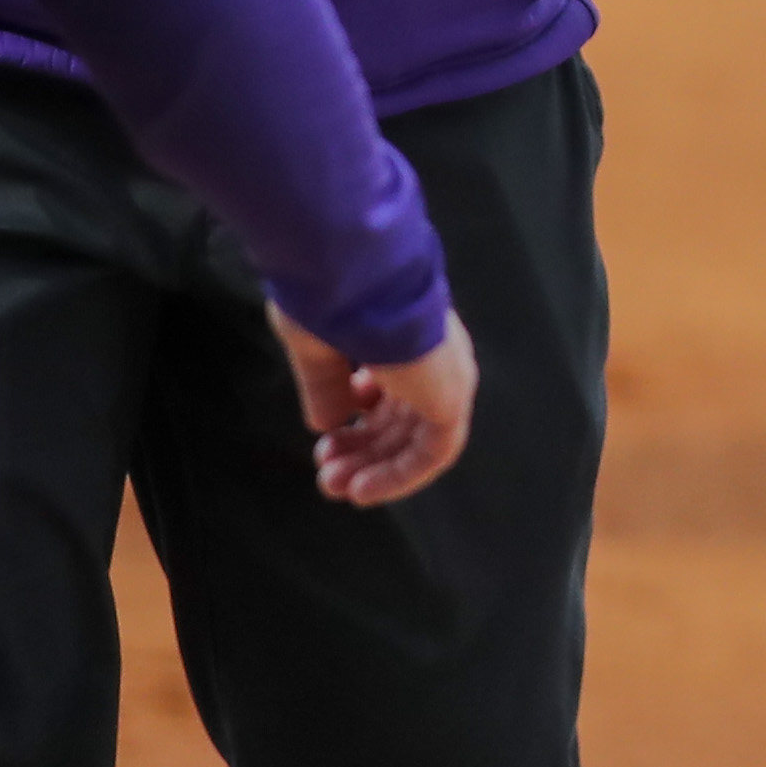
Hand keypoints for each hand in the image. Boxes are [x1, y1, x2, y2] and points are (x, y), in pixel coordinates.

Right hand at [274, 305, 480, 506]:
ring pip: (416, 440)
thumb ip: (324, 386)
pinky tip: (362, 490)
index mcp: (403, 332)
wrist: (354, 275)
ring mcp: (446, 376)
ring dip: (375, 469)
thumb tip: (326, 425)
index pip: (393, 388)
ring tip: (334, 485)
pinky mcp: (450, 398)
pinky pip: (433, 452)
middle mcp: (433, 355)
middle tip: (326, 475)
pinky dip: (399, 476)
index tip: (325, 436)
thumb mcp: (315, 346)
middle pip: (403, 419)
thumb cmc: (329, 297)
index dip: (357, 418)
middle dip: (362, 450)